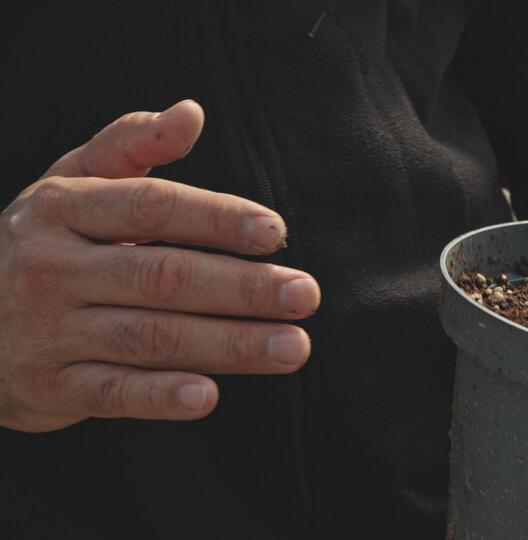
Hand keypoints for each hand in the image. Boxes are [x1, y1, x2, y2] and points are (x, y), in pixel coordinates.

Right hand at [0, 100, 320, 431]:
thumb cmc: (42, 244)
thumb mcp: (70, 186)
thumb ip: (130, 147)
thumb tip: (191, 111)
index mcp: (63, 209)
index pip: (151, 207)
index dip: (217, 218)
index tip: (277, 232)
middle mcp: (52, 268)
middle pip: (162, 276)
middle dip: (242, 287)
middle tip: (306, 295)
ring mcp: (48, 330)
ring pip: (150, 337)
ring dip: (228, 344)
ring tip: (293, 347)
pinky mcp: (50, 386)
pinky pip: (113, 393)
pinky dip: (161, 397)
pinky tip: (210, 396)